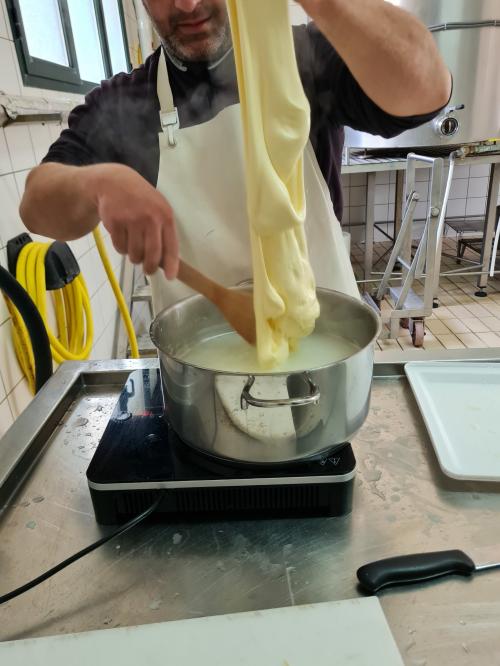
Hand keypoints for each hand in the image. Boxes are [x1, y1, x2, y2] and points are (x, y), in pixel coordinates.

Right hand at [86, 163, 178, 277]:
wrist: (115, 182)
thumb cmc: (141, 201)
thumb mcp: (158, 210)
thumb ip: (163, 233)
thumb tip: (167, 263)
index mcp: (165, 216)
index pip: (171, 246)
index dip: (171, 264)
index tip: (170, 277)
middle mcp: (150, 218)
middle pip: (152, 255)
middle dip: (149, 267)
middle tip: (147, 270)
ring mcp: (131, 219)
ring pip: (134, 254)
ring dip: (133, 255)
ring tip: (133, 244)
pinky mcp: (114, 222)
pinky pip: (120, 247)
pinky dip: (121, 247)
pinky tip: (122, 235)